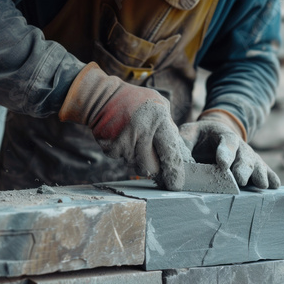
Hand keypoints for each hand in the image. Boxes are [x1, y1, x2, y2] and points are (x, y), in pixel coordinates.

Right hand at [59, 62, 191, 190]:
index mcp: (158, 119)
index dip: (174, 171)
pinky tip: (121, 138)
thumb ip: (169, 127)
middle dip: (154, 168)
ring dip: (137, 158)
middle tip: (153, 160)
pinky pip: (121, 160)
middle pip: (152, 167)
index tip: (176, 185)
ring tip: (134, 139)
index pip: (170, 151)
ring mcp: (125, 141)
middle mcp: (142, 131)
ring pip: (136, 165)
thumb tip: (180, 153)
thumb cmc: (136, 101)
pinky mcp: (111, 148)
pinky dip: (123, 153)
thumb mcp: (159, 105)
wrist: (103, 98)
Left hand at [179, 109, 279, 188]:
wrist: (214, 133)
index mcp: (223, 134)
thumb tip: (182, 162)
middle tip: (240, 179)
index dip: (225, 152)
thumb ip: (184, 143)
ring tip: (262, 185)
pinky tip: (275, 186)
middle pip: (244, 156)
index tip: (223, 164)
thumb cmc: (199, 135)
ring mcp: (248, 156)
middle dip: (242, 168)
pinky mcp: (253, 166)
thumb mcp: (188, 133)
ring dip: (259, 175)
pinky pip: (265, 171)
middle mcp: (239, 146)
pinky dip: (271, 177)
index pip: (227, 142)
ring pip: (256, 164)